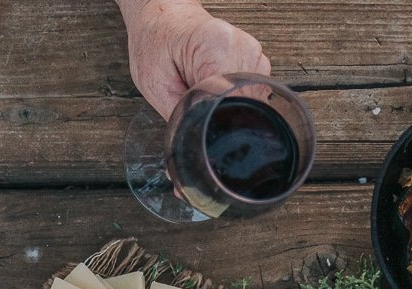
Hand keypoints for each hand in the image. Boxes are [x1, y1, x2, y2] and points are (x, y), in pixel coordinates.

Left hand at [123, 0, 269, 118]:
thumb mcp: (155, 83)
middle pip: (244, 104)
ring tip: (202, 83)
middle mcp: (242, 47)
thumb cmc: (155, 43)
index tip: (195, 112)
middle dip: (219, 110)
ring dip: (226, 102)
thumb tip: (195, 145)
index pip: (231, 101)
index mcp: (218, 46)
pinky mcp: (256, 61)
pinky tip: (214, 82)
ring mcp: (253, 53)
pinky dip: (231, 95)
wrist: (163, 19)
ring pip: (250, 101)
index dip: (213, 116)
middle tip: (193, 92)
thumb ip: (180, 116)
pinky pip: (251, 92)